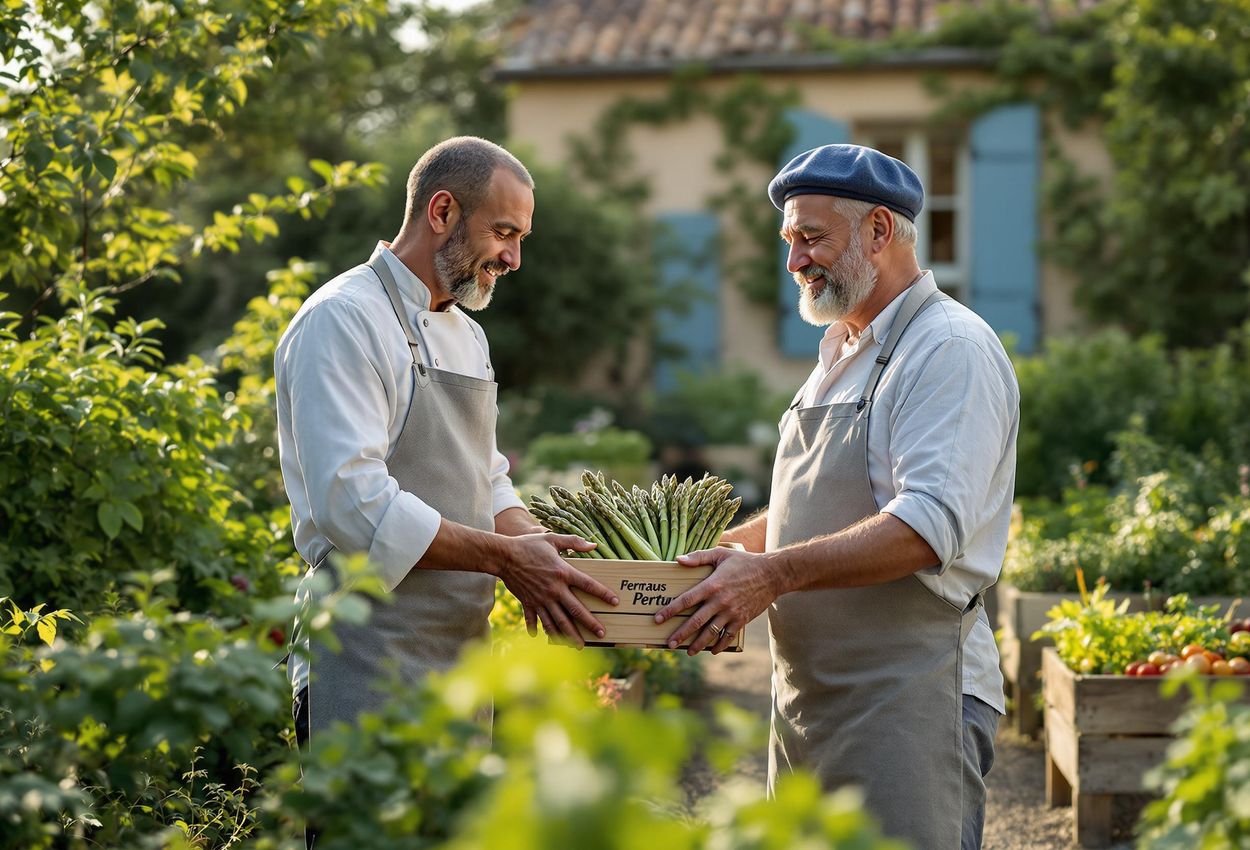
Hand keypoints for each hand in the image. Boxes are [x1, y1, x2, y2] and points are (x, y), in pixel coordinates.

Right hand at [498, 532, 618, 647]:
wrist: (504, 556)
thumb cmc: (528, 545)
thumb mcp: (552, 539)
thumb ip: (574, 542)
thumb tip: (593, 544)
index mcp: (563, 572)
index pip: (588, 585)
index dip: (603, 593)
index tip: (615, 602)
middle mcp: (554, 589)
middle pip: (576, 610)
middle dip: (590, 623)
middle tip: (601, 634)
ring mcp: (541, 599)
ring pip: (558, 621)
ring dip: (569, 635)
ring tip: (579, 645)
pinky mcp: (528, 603)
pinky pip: (535, 620)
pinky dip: (537, 629)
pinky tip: (541, 638)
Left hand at [654, 547, 778, 654]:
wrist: (772, 574)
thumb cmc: (744, 562)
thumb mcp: (720, 554)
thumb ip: (698, 557)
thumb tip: (678, 560)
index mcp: (712, 585)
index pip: (686, 600)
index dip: (670, 610)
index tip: (658, 619)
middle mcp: (720, 601)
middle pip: (696, 621)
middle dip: (681, 633)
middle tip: (669, 643)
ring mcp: (732, 612)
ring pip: (711, 632)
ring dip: (698, 644)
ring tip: (688, 652)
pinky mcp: (742, 619)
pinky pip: (729, 635)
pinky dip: (720, 644)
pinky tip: (712, 650)